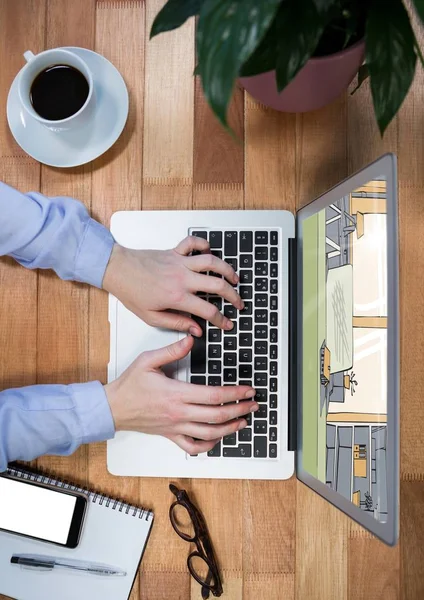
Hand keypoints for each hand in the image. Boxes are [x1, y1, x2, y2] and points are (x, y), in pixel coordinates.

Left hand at [102, 236, 242, 335]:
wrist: (117, 270)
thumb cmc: (131, 292)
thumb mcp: (152, 317)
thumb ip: (176, 323)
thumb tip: (195, 329)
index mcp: (177, 297)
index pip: (208, 310)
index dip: (221, 319)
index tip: (227, 324)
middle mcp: (182, 278)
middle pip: (218, 285)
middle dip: (234, 296)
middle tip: (239, 303)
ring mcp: (180, 262)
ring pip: (212, 261)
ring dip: (227, 269)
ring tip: (234, 278)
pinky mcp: (175, 251)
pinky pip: (193, 242)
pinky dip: (204, 244)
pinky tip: (209, 251)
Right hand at [104, 336, 257, 454]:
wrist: (113, 408)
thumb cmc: (129, 386)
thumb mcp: (148, 360)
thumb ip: (172, 351)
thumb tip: (190, 340)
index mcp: (176, 394)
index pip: (213, 395)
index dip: (235, 393)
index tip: (247, 390)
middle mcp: (178, 413)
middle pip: (217, 416)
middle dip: (239, 410)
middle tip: (253, 404)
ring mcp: (175, 427)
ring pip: (209, 433)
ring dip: (230, 428)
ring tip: (243, 421)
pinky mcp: (170, 435)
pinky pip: (192, 446)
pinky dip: (208, 445)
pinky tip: (217, 439)